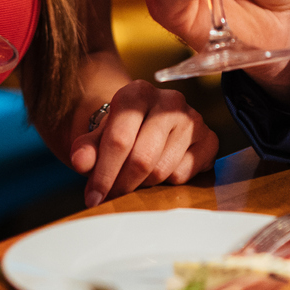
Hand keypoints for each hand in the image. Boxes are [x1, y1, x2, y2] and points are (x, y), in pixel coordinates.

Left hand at [68, 80, 220, 207]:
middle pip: (142, 158)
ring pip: (162, 170)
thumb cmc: (120, 131)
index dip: (103, 174)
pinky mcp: (210, 138)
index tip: (93, 197)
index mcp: (137, 92)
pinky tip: (160, 170)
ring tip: (134, 179)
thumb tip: (80, 161)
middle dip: (122, 184)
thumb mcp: (97, 137)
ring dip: (143, 184)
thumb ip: (86, 149)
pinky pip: (184, 174)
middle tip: (111, 196)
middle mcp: (169, 100)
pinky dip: (168, 182)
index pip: (119, 140)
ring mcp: (193, 118)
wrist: (147, 124)